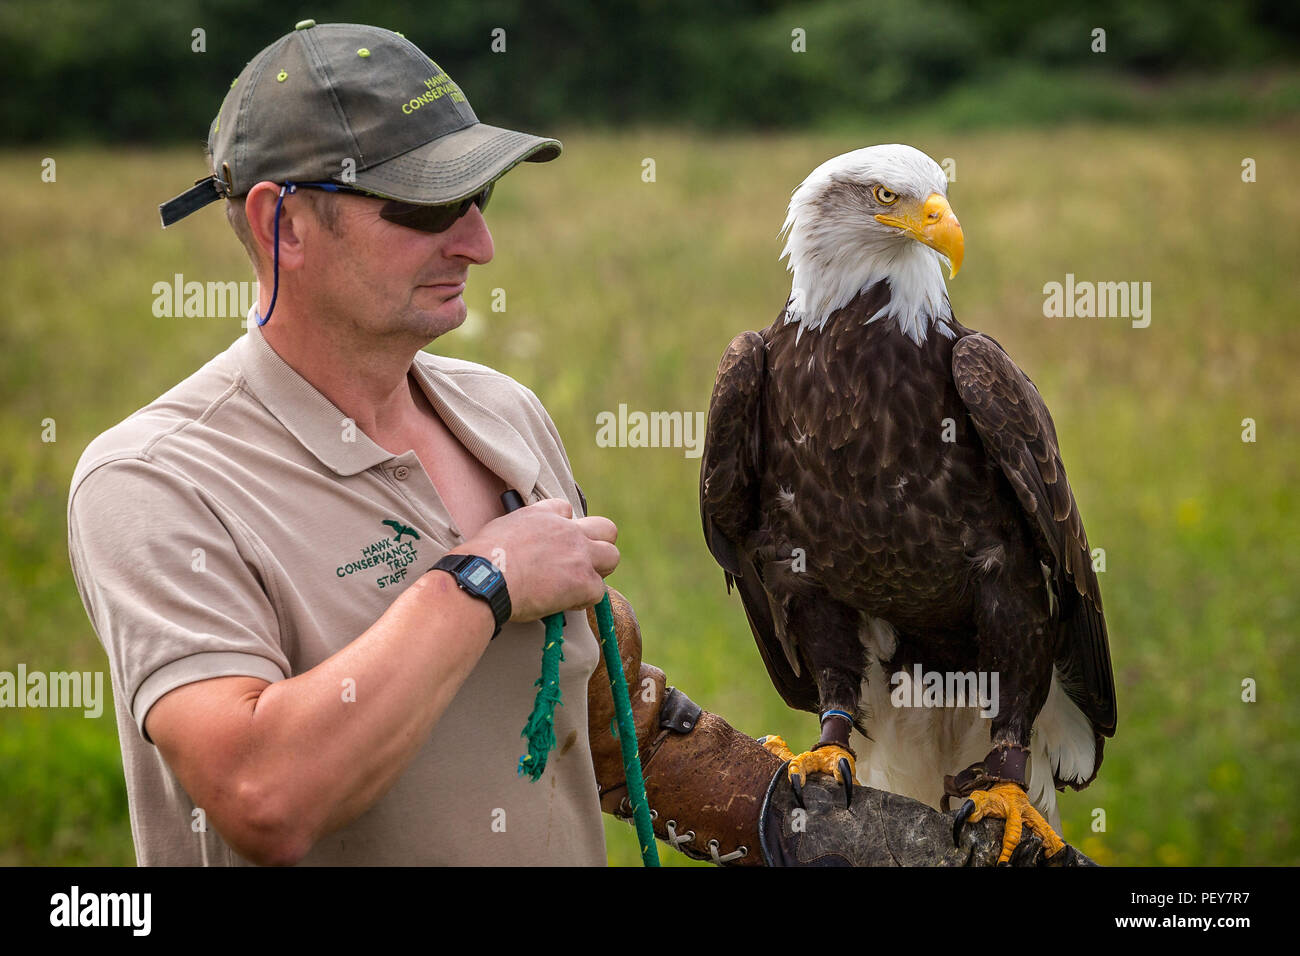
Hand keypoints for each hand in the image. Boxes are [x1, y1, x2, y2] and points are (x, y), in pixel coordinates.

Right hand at [452, 497, 618, 621]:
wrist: (485, 577)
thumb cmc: (482, 558)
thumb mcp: (501, 528)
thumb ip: (522, 530)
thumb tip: (520, 545)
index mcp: (544, 514)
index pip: (567, 510)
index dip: (564, 527)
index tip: (554, 544)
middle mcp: (568, 530)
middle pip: (606, 529)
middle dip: (597, 544)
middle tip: (579, 562)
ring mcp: (579, 555)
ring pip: (612, 556)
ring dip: (597, 571)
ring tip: (577, 585)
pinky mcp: (584, 581)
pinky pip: (599, 591)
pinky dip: (584, 599)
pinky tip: (565, 604)